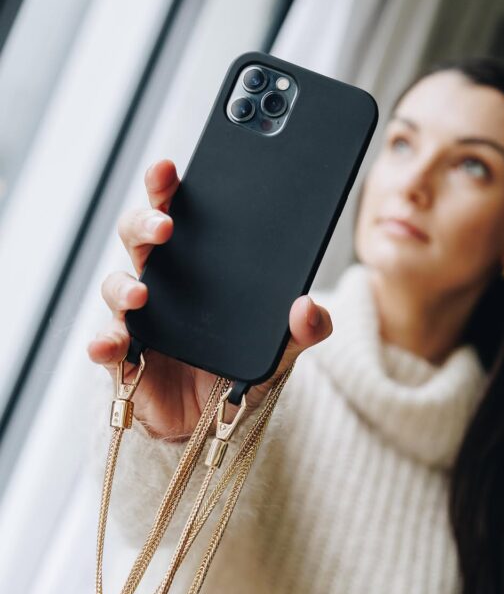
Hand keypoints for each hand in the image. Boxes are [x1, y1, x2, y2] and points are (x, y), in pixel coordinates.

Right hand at [88, 160, 332, 438]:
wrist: (217, 423)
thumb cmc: (240, 367)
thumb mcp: (283, 347)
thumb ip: (305, 328)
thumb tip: (310, 308)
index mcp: (196, 264)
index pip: (178, 213)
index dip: (168, 188)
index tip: (169, 169)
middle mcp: (161, 281)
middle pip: (139, 236)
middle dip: (146, 222)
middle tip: (167, 225)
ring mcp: (138, 317)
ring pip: (117, 285)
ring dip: (124, 286)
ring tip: (142, 295)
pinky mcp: (125, 357)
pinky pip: (107, 344)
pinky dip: (103, 343)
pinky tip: (109, 344)